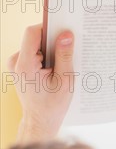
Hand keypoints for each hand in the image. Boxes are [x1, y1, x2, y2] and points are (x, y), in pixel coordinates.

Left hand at [8, 24, 74, 142]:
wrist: (40, 121)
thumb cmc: (53, 105)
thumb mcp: (64, 80)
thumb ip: (64, 55)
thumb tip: (66, 34)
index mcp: (25, 65)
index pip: (32, 33)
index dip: (49, 27)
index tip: (64, 30)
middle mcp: (16, 62)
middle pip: (34, 38)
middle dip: (52, 42)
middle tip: (67, 52)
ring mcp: (15, 64)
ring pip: (35, 45)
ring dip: (49, 51)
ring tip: (60, 66)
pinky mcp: (19, 67)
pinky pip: (33, 53)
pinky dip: (45, 57)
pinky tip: (54, 70)